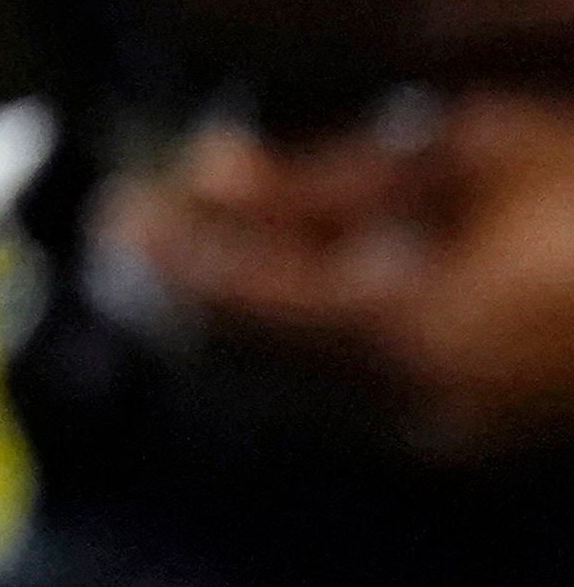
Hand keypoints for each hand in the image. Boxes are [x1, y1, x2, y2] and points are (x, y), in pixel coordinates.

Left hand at [119, 92, 573, 460]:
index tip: (114, 206)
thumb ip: (322, 179)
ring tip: (198, 233)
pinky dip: (304, 332)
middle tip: (140, 218)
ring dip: (239, 313)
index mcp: (405, 333)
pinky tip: (291, 269)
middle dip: (188, 288)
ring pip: (294, 379)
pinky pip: (351, 387)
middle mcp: (416, 406)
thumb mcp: (456, 155)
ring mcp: (449, 431)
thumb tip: (204, 176)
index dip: (166, 256)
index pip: (236, 308)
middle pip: (248, 359)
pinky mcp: (472, 430)